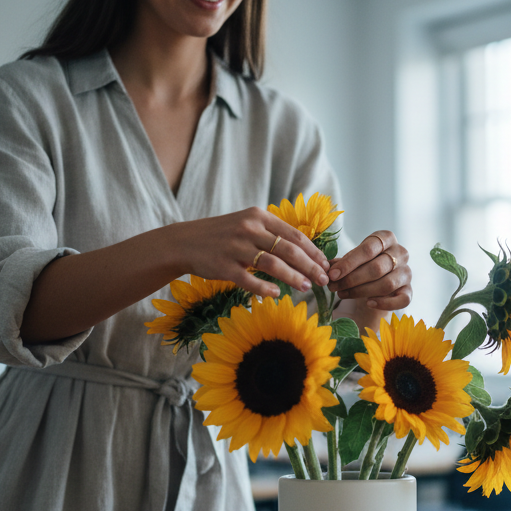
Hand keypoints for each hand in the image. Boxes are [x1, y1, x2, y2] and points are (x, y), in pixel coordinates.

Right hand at [173, 207, 331, 296]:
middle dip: (310, 266)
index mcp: (258, 216)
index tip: (326, 264)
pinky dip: (266, 288)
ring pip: (273, 264)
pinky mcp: (224, 266)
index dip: (314, 251)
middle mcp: (249, 229)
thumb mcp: (246, 223)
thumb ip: (270, 233)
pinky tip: (277, 294)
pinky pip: (250, 280)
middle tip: (323, 279)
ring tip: (306, 287)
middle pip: (289, 250)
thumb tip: (301, 250)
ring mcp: (236, 248)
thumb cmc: (221, 235)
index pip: (294, 235)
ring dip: (293, 277)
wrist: (184, 242)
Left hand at [327, 231, 411, 310]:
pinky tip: (368, 303)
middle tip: (334, 287)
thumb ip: (341, 263)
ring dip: (361, 291)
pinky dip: (385, 303)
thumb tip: (327, 269)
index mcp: (386, 238)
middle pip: (377, 268)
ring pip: (387, 284)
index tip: (332, 274)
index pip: (368, 249)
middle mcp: (401, 253)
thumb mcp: (352, 258)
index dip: (349, 263)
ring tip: (342, 294)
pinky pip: (403, 299)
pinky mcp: (409, 289)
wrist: (377, 278)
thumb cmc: (363, 263)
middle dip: (352, 279)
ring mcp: (406, 272)